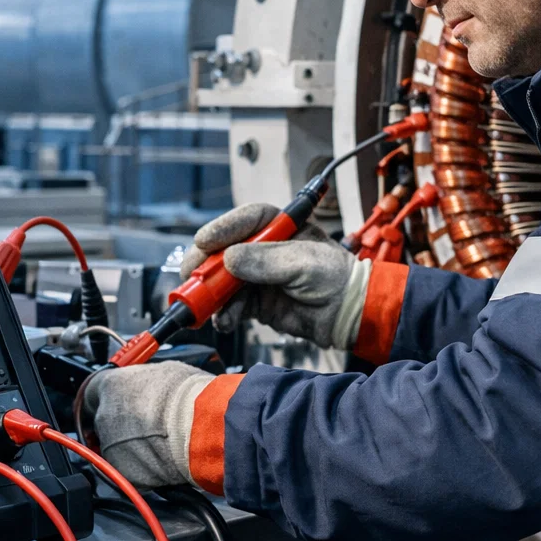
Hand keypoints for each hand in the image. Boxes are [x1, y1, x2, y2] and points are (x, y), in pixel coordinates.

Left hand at [85, 361, 212, 488]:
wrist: (205, 428)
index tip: (110, 403)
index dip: (103, 399)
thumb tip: (147, 385)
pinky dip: (143, 467)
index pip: (91, 393)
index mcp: (110, 386)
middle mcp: (105, 416)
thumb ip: (143, 382)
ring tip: (160, 442)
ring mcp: (112, 447)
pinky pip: (130, 470)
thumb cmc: (190, 398)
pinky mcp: (126, 473)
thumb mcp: (164, 373)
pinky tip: (163, 458)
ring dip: (132, 447)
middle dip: (120, 425)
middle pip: (103, 422)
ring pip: (116, 448)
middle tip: (145, 424)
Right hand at [181, 203, 367, 349]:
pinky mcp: (254, 301)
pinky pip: (230, 305)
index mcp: (280, 226)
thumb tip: (231, 259)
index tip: (203, 241)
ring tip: (206, 306)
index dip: (222, 229)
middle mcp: (263, 248)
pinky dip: (223, 314)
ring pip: (222, 280)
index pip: (246, 220)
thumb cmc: (337, 279)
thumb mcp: (305, 263)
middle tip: (191, 276)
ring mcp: (256, 276)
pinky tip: (224, 320)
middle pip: (224, 249)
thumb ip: (268, 261)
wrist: (348, 315)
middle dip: (205, 263)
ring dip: (211, 294)